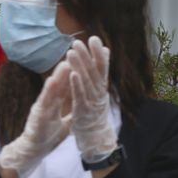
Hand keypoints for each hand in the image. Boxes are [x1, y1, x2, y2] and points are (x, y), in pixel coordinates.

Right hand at [0, 62, 73, 177]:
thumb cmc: (50, 134)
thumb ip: (70, 107)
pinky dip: (49, 91)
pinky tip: (53, 81)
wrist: (35, 149)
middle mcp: (50, 101)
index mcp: (57, 102)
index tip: (85, 60)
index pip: (68, 85)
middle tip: (77, 53)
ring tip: (65, 63)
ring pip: (52, 89)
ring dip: (58, 76)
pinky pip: (45, 101)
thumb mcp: (66, 119)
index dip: (76, 72)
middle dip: (68, 68)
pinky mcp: (39, 115)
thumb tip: (80, 99)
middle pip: (61, 83)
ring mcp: (43, 107)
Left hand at [65, 36, 116, 161]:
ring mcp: (92, 102)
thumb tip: (105, 53)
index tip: (93, 38)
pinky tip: (72, 73)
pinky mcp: (83, 110)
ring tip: (72, 52)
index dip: (98, 53)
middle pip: (94, 71)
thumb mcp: (99, 92)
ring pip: (86, 81)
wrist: (96, 138)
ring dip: (80, 65)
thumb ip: (100, 74)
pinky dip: (77, 84)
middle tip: (79, 41)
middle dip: (87, 55)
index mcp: (102, 88)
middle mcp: (99, 93)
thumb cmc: (95, 114)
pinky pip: (80, 96)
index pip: (102, 67)